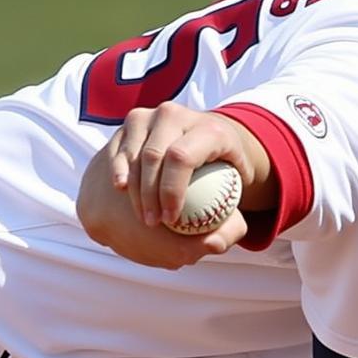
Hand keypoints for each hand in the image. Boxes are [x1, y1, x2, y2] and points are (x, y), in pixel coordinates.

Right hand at [76, 103, 275, 269]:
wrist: (205, 133)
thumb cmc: (224, 168)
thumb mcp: (237, 188)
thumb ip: (231, 220)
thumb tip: (216, 243)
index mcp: (208, 128)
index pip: (182, 157)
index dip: (172, 190)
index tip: (171, 218)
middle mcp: (177, 115)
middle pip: (154, 156)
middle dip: (149, 194)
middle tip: (153, 222)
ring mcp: (153, 115)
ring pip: (134, 154)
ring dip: (134, 189)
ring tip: (143, 215)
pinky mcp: (133, 120)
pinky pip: (120, 149)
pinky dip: (119, 172)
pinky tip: (121, 191)